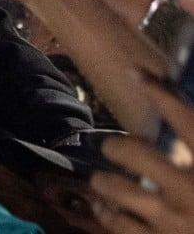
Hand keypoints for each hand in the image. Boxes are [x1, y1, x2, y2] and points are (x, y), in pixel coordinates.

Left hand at [89, 74, 193, 232]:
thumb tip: (183, 113)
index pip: (186, 118)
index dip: (160, 93)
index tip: (135, 72)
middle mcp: (192, 190)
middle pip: (132, 152)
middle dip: (118, 146)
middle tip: (117, 148)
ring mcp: (172, 221)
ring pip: (114, 187)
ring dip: (106, 181)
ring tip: (107, 180)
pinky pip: (115, 222)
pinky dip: (107, 211)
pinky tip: (106, 206)